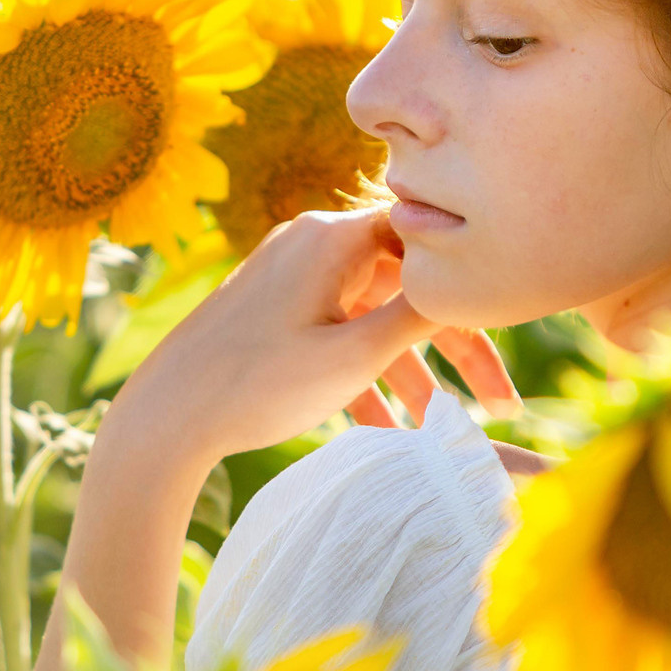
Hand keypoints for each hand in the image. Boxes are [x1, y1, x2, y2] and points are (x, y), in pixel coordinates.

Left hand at [26, 207, 518, 670]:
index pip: (430, 242)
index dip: (476, 288)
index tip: (509, 331)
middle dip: (453, 345)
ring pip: (371, 313)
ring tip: (441, 430)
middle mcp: (313, 242)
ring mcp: (289, 274)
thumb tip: (468, 276)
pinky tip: (385, 432)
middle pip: (406, 282)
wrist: (160, 419)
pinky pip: (335, 330)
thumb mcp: (352, 356)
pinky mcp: (270, 307)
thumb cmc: (257, 386)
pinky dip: (362, 372)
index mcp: (334, 237)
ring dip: (408, 369)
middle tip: (501, 403)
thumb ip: (417, 314)